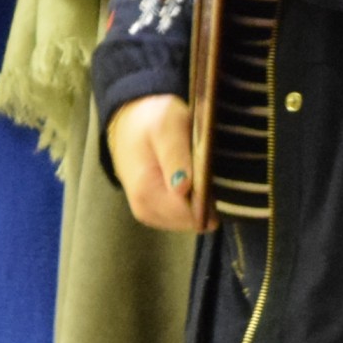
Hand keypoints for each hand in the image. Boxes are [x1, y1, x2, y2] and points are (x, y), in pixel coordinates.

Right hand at [108, 92, 203, 232]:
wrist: (129, 124)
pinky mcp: (157, 214)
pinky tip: (194, 180)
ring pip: (193, 221)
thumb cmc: (151, 121)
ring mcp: (151, 214)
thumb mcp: (166, 126)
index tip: (212, 172)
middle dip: (207, 198)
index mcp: (146, 191)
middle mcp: (146, 210)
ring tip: (198, 170)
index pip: (191, 212)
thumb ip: (175, 156)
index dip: (209, 194)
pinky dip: (195, 201)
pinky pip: (187, 217)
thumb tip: (183, 189)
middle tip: (206, 166)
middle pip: (194, 219)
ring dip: (202, 199)